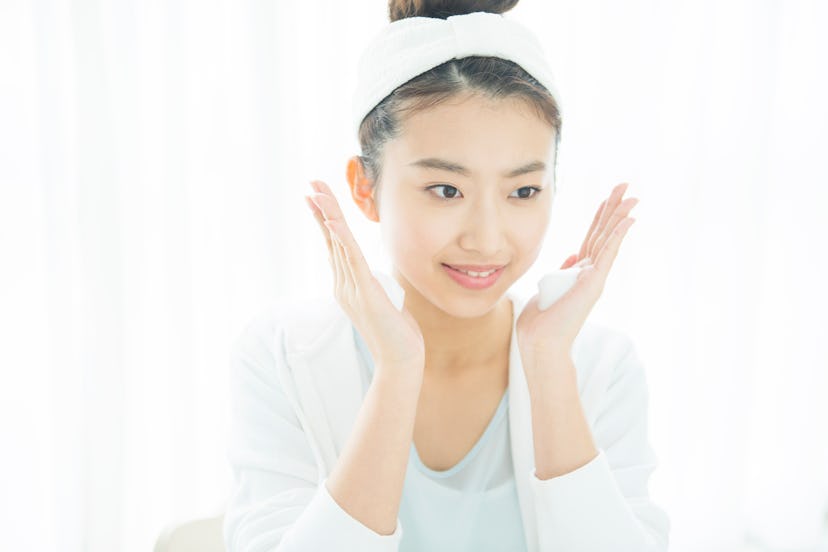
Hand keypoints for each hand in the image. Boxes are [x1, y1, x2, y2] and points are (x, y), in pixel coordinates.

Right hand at [304, 180, 425, 379]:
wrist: (400, 361)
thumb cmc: (397, 334)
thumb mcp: (386, 302)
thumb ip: (378, 286)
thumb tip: (379, 278)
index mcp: (348, 285)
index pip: (334, 246)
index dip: (325, 220)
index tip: (317, 197)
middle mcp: (344, 285)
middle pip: (331, 240)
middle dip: (322, 210)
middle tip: (311, 184)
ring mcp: (352, 290)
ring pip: (338, 245)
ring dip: (328, 216)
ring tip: (317, 192)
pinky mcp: (365, 294)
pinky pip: (352, 261)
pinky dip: (341, 239)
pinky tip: (333, 222)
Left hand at [516, 182, 638, 367]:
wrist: (540, 343)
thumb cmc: (539, 322)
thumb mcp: (548, 288)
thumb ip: (562, 271)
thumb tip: (572, 257)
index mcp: (577, 273)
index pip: (591, 237)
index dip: (600, 217)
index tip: (608, 198)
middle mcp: (589, 273)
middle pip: (602, 233)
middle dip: (613, 208)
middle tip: (626, 186)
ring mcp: (593, 277)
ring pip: (608, 239)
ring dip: (619, 216)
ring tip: (631, 195)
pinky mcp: (594, 282)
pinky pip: (607, 253)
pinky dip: (618, 235)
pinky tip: (630, 219)